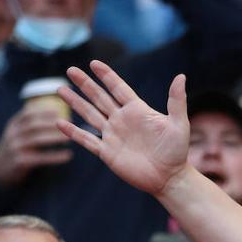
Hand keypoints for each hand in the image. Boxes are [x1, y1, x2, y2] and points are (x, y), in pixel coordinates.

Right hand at [0, 104, 73, 185]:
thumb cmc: (17, 148)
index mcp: (14, 125)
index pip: (28, 114)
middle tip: (69, 124)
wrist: (0, 169)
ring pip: (36, 140)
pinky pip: (40, 158)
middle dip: (52, 124)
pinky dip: (54, 156)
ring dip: (54, 138)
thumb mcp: (19, 134)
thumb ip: (32, 125)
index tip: (59, 111)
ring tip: (69, 138)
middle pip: (33, 125)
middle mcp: (13, 134)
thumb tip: (57, 114)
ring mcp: (15, 148)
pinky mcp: (20, 162)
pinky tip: (67, 156)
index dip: (43, 111)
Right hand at [58, 60, 190, 197]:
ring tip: (60, 89)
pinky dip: (73, 132)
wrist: (170, 177)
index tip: (94, 63)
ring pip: (89, 115)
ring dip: (76, 102)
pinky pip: (87, 140)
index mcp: (137, 110)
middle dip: (85, 84)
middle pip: (99, 98)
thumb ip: (176, 100)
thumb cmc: (177, 151)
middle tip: (70, 70)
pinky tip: (60, 122)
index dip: (107, 76)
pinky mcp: (108, 152)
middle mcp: (122, 120)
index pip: (118, 88)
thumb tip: (181, 76)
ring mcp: (113, 136)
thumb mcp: (178, 124)